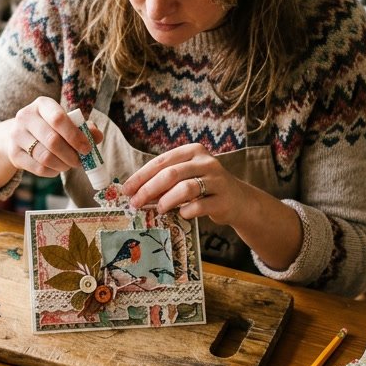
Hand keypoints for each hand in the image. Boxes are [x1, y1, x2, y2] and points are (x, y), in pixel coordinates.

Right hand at [4, 98, 101, 177]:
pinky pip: (38, 168)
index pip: (58, 118)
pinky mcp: (13, 153)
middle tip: (80, 161)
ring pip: (45, 157)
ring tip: (69, 165)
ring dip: (62, 165)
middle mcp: (25, 116)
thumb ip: (84, 128)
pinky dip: (52, 171)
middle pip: (52, 140)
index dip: (75, 135)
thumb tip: (97, 136)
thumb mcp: (66, 122)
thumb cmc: (50, 127)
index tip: (87, 148)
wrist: (20, 135)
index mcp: (42, 104)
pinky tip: (57, 168)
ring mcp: (16, 135)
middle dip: (71, 154)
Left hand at [122, 144, 245, 225]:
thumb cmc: (205, 187)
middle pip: (171, 174)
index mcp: (193, 151)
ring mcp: (217, 180)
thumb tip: (135, 191)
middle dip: (149, 189)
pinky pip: (199, 206)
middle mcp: (206, 162)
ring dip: (167, 200)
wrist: (238, 200)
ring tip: (158, 210)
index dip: (142, 176)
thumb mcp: (187, 176)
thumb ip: (165, 179)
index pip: (162, 161)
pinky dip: (186, 212)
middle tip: (136, 203)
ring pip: (186, 188)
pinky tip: (181, 214)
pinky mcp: (224, 200)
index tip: (127, 190)